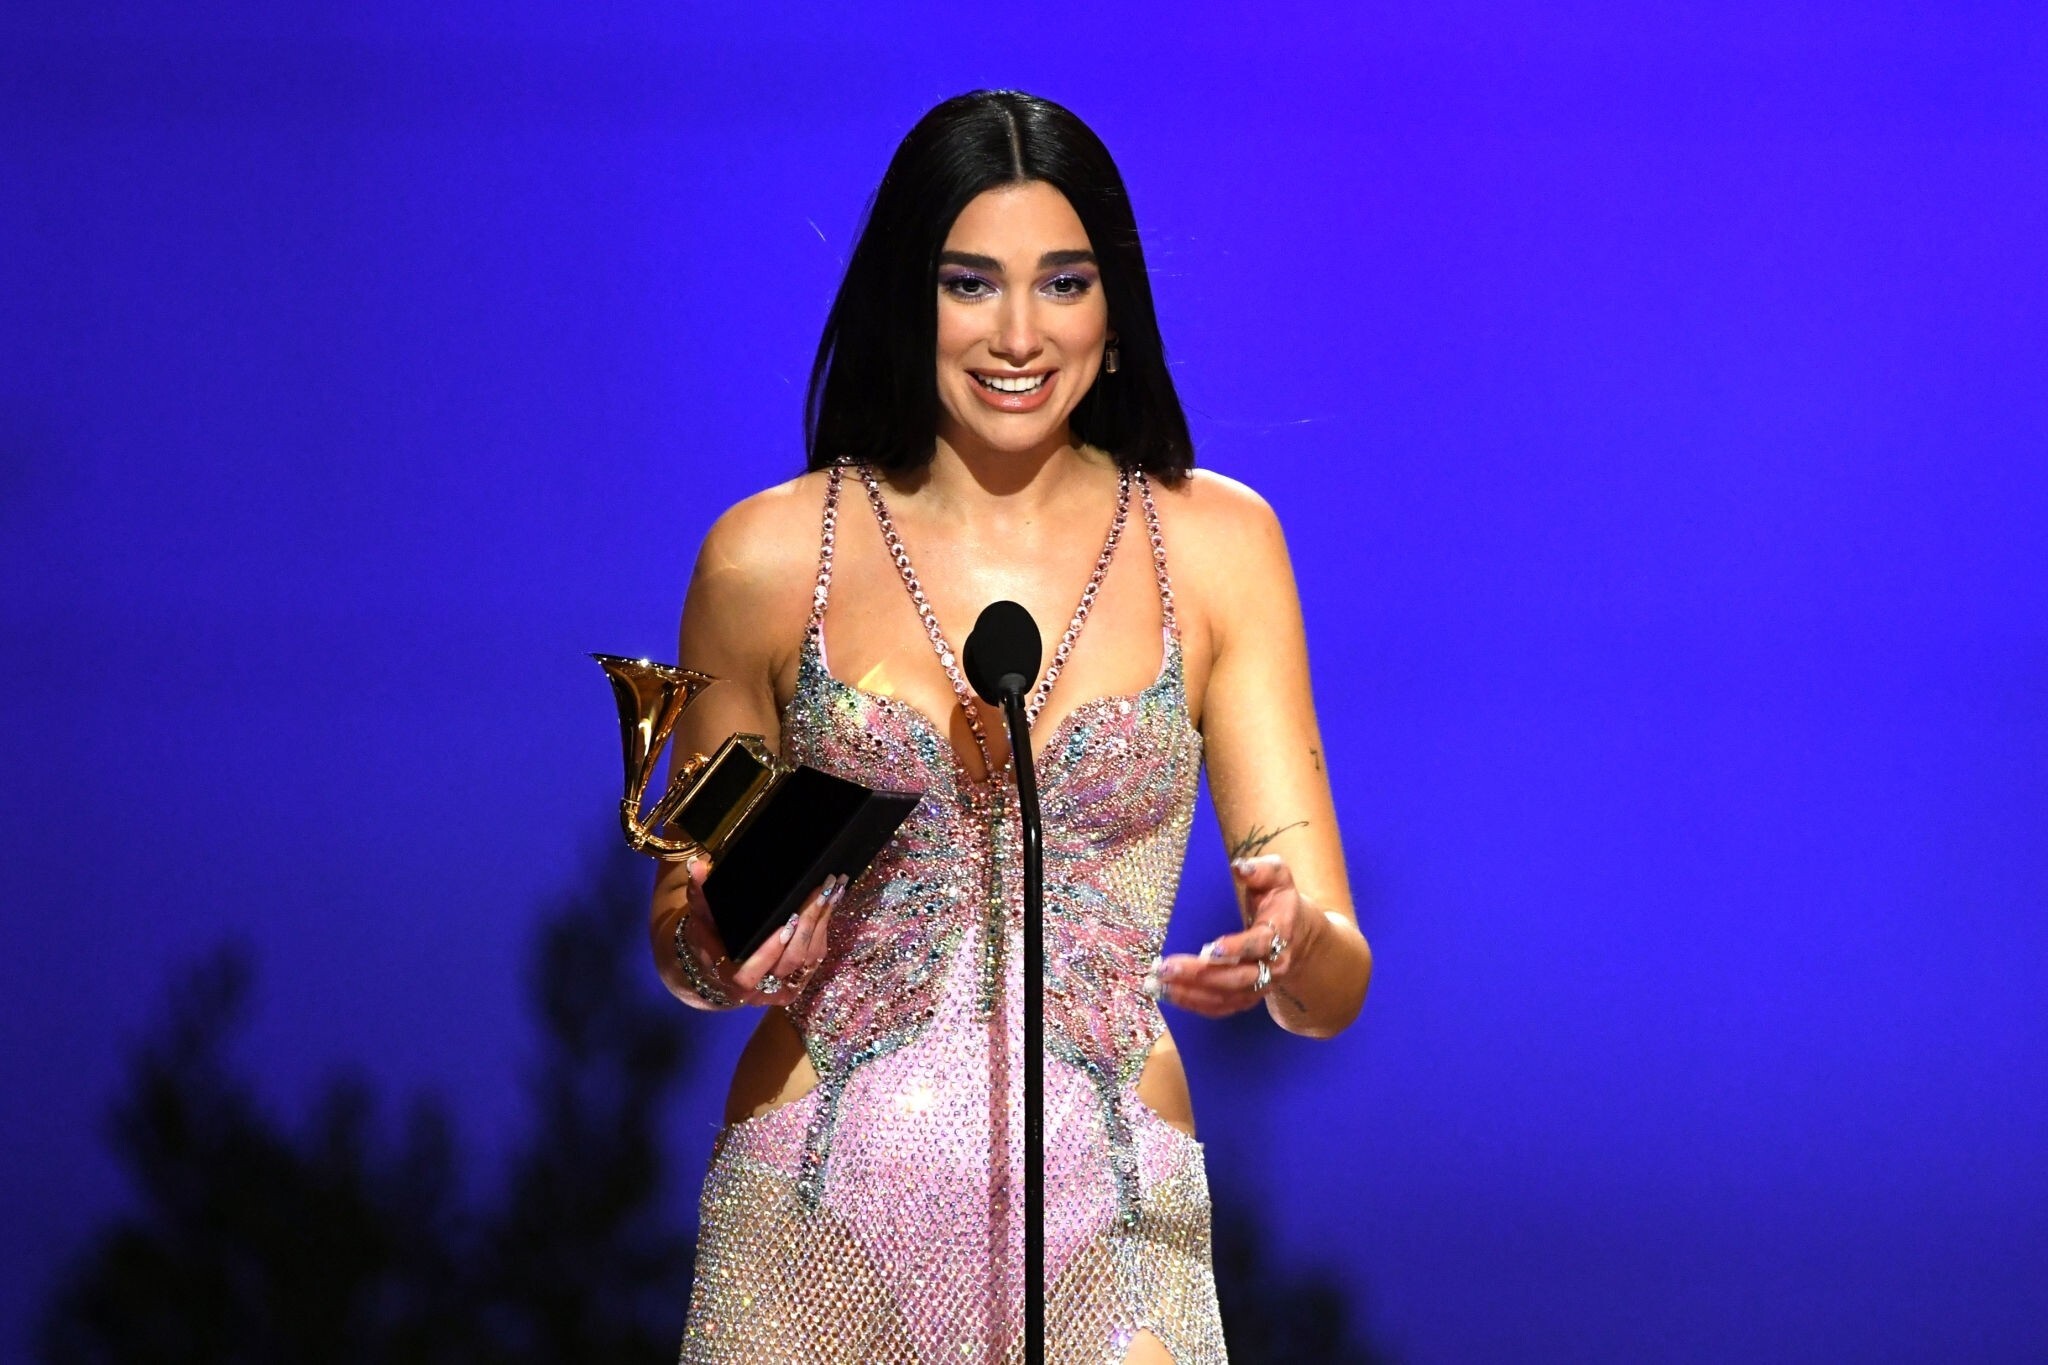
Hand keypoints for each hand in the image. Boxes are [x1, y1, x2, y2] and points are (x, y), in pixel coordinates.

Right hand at [675, 859, 845, 1007]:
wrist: (717, 967)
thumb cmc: (709, 938)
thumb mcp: (700, 917)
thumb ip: (700, 894)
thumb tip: (698, 867)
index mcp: (730, 979)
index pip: (751, 973)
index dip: (771, 950)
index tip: (788, 920)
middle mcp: (758, 991)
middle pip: (790, 962)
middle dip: (808, 925)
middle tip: (821, 891)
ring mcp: (781, 989)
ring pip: (808, 959)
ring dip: (822, 923)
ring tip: (832, 890)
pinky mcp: (798, 983)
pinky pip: (815, 958)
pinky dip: (824, 930)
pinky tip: (832, 904)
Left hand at [1142, 854, 1310, 1016]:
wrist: (1297, 935)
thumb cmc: (1278, 900)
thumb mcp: (1277, 877)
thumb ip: (1262, 870)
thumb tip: (1240, 868)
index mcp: (1279, 934)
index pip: (1260, 944)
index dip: (1237, 947)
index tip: (1209, 949)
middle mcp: (1271, 967)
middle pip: (1235, 978)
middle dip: (1199, 975)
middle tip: (1165, 967)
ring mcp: (1258, 987)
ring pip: (1224, 997)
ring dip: (1188, 993)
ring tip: (1156, 984)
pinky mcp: (1245, 998)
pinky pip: (1218, 1007)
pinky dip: (1192, 1003)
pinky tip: (1166, 994)